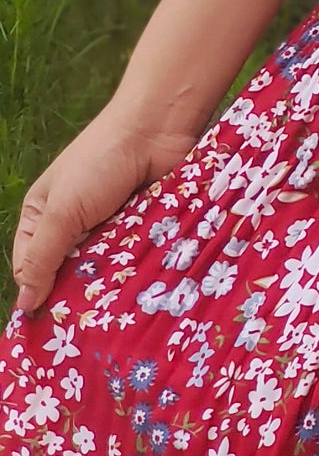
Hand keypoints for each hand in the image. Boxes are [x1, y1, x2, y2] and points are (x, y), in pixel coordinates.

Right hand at [9, 105, 197, 315]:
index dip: (38, 294)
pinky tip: (142, 295)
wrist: (157, 128)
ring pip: (103, 273)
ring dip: (109, 286)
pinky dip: (136, 272)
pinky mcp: (139, 230)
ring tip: (115, 314)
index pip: (31, 268)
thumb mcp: (62, 211)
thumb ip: (42, 258)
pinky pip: (133, 262)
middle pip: (68, 275)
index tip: (49, 327)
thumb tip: (24, 306)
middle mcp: (73, 225)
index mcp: (42, 217)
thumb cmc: (100, 161)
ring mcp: (108, 229)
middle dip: (77, 294)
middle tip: (86, 327)